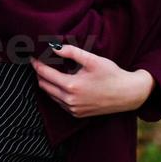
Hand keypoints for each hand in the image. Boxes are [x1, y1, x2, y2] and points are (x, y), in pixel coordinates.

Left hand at [29, 43, 155, 117]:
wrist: (128, 94)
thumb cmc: (112, 74)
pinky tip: (60, 83)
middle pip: (44, 85)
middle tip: (38, 62)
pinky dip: (55, 93)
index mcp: (71, 86)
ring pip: (50, 95)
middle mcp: (69, 100)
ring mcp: (73, 109)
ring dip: (46, 83)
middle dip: (39, 73)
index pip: (45, 74)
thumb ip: (71, 52)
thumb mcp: (92, 59)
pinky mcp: (77, 114)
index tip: (32, 56)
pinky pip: (59, 103)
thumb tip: (53, 47)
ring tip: (48, 71)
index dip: (36, 64)